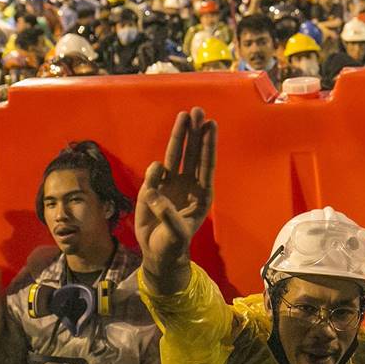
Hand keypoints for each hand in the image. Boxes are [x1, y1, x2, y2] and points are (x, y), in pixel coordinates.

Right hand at [136, 108, 217, 284]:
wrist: (157, 252)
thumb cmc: (173, 244)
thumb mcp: (176, 235)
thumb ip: (169, 217)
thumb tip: (155, 194)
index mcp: (201, 194)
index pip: (206, 164)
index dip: (208, 144)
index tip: (211, 125)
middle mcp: (188, 185)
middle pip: (192, 153)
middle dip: (195, 132)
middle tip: (197, 111)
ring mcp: (170, 185)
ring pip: (176, 156)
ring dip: (180, 136)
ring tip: (184, 116)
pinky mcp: (153, 189)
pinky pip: (154, 174)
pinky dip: (155, 172)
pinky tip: (156, 177)